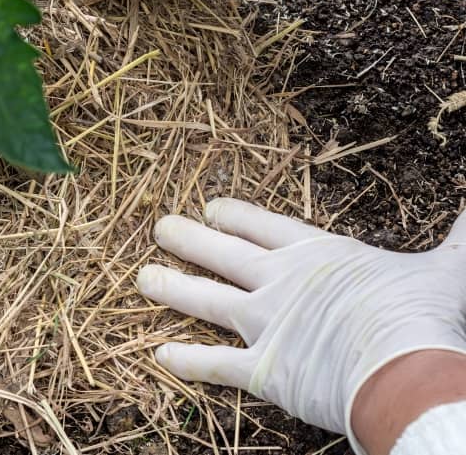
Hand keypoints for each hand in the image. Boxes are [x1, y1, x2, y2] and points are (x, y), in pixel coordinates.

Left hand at [138, 198, 465, 453]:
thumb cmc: (422, 315)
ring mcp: (266, 324)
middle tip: (160, 227)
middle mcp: (280, 283)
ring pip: (206, 301)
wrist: (406, 369)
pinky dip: (186, 360)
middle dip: (190, 240)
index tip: (211, 206)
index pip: (264, 226)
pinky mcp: (263, 368)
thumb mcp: (446, 267)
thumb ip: (460, 236)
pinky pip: (214, 363)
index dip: (235, 216)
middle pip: (223, 254)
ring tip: (143, 278)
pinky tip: (160, 354)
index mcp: (316, 255)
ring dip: (172, 288)